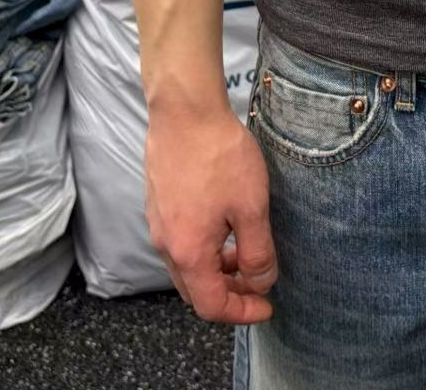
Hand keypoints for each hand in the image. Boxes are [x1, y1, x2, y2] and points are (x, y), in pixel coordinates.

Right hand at [146, 99, 276, 322]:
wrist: (185, 112)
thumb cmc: (219, 156)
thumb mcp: (251, 207)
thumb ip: (257, 252)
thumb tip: (261, 282)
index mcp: (188, 253)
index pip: (211, 305)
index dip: (241, 312)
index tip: (267, 306)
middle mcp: (166, 245)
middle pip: (195, 290)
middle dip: (229, 294)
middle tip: (258, 283)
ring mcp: (158, 223)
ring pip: (187, 265)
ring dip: (217, 269)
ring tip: (246, 252)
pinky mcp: (159, 203)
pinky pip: (181, 241)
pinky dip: (205, 248)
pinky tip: (226, 225)